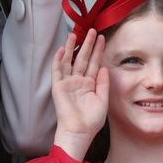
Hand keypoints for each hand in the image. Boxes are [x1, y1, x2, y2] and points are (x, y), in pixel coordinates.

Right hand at [51, 30, 107, 160]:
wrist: (80, 131)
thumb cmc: (92, 119)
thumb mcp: (103, 99)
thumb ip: (103, 83)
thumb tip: (105, 67)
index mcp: (90, 84)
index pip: (94, 63)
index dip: (98, 51)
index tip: (103, 38)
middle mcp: (78, 81)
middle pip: (83, 59)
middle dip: (87, 45)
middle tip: (92, 30)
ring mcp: (68, 83)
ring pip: (69, 61)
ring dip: (71, 48)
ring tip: (75, 34)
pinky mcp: (58, 87)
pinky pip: (57, 71)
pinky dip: (58, 60)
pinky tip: (60, 50)